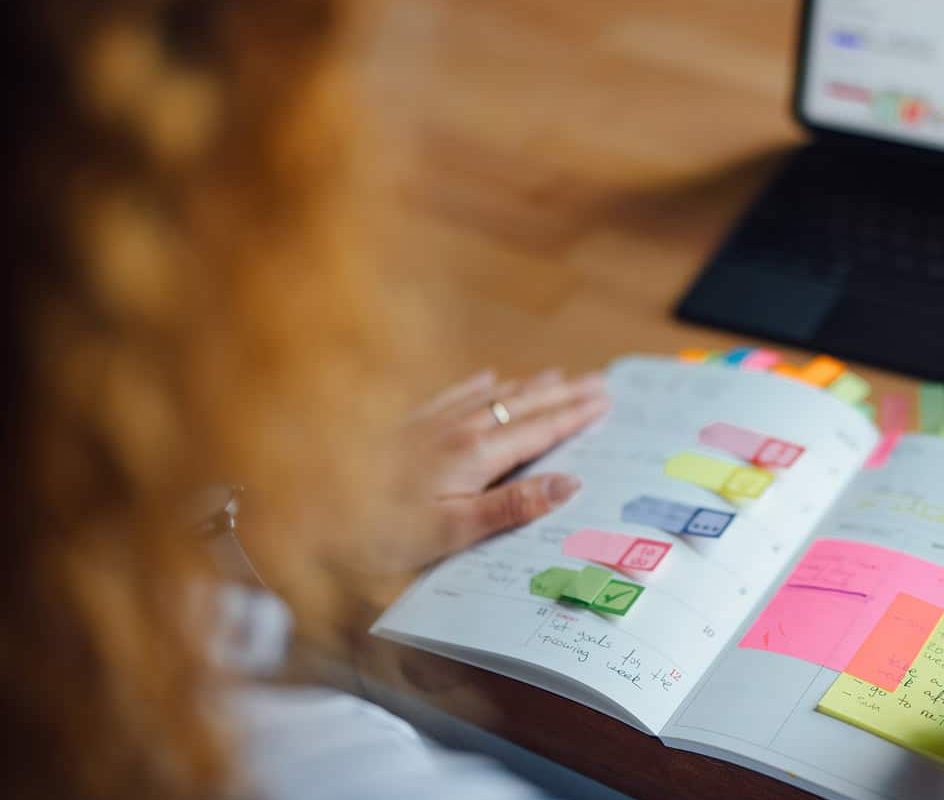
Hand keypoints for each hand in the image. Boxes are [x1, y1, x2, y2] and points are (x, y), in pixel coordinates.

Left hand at [381, 367, 608, 571]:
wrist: (303, 509)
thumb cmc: (376, 532)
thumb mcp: (452, 532)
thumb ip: (511, 506)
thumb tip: (569, 482)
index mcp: (475, 456)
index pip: (539, 431)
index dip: (575, 416)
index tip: (605, 401)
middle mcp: (456, 430)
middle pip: (522, 406)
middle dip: (564, 395)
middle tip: (598, 382)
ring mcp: (429, 423)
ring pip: (491, 395)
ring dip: (529, 387)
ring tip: (557, 375)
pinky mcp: (403, 425)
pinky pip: (451, 395)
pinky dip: (477, 385)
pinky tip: (486, 376)